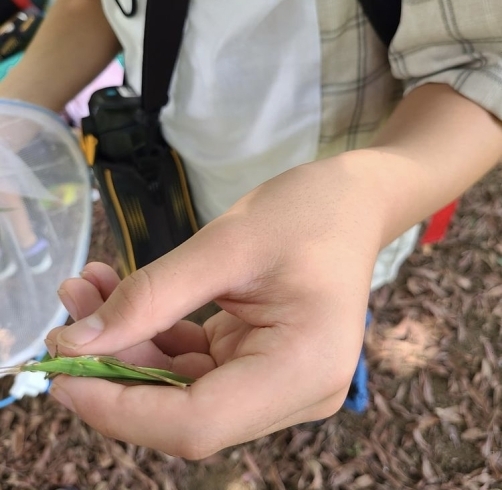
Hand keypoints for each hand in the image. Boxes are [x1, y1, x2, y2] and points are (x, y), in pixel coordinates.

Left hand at [46, 155, 383, 458]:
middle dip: (119, 370)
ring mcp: (280, 382)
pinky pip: (196, 366)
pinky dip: (156, 338)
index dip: (120, 408)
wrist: (350, 204)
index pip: (198, 422)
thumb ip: (152, 295)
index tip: (62, 372)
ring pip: (184, 390)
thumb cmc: (309, 212)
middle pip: (186, 412)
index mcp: (305, 368)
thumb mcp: (227, 244)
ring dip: (132, 348)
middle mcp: (297, 391)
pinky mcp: (261, 366)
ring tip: (90, 291)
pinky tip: (124, 296)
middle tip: (70, 316)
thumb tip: (77, 341)